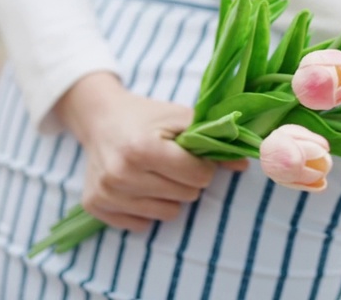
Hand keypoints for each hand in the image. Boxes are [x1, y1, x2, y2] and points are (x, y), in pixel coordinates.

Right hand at [55, 73, 246, 231]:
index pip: (197, 176)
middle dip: (187, 180)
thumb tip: (245, 162)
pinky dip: (146, 208)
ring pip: (167, 214)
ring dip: (169, 196)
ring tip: (156, 174)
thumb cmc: (145, 117)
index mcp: (142, 149)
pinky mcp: (96, 206)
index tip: (192, 155)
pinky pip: (141, 224)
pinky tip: (137, 186)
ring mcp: (107, 193)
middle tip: (172, 163)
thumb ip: (212, 138)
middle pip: (186, 196)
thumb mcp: (179, 119)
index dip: (202, 165)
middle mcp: (121, 174)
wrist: (99, 118)